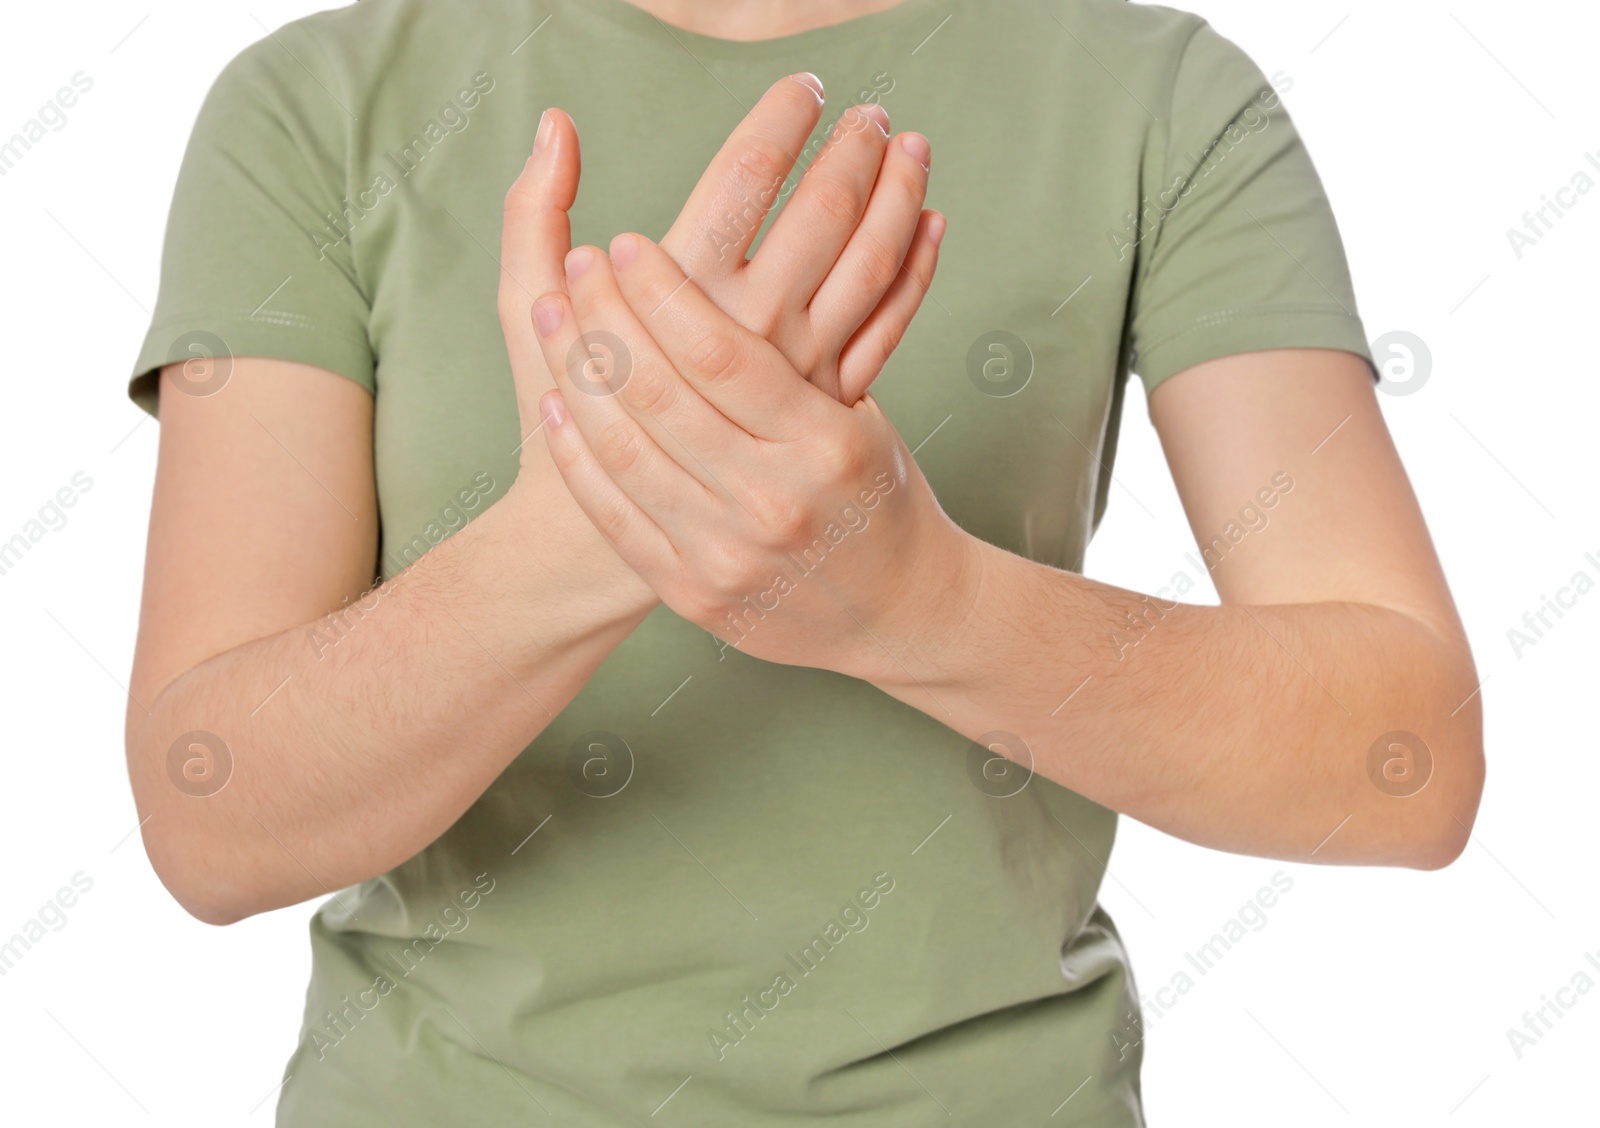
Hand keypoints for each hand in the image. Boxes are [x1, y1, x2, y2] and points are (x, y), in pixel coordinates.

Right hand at [497, 74, 940, 489]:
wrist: (608, 556)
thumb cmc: (565, 433)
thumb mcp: (529, 327)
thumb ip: (534, 223)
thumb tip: (556, 127)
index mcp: (680, 303)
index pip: (742, 181)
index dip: (778, 122)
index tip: (803, 86)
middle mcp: (751, 341)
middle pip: (821, 216)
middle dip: (849, 149)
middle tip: (865, 107)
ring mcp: (801, 380)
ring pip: (867, 266)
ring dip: (894, 193)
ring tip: (906, 141)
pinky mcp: (828, 413)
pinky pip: (889, 328)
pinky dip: (915, 269)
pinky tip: (929, 218)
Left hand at [529, 232, 979, 678]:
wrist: (897, 612)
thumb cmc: (879, 496)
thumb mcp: (864, 420)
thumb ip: (810, 354)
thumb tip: (768, 250)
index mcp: (823, 444)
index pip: (721, 353)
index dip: (660, 292)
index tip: (626, 245)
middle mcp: (773, 500)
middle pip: (660, 393)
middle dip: (606, 315)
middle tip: (579, 266)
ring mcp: (726, 554)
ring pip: (624, 448)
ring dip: (574, 371)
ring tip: (550, 314)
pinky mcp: (692, 593)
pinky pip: (615, 512)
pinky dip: (577, 451)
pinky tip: (555, 401)